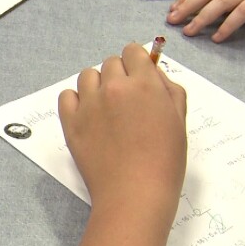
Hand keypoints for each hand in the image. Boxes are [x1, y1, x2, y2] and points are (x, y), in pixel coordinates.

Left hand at [59, 43, 186, 222]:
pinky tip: (88, 116)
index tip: (138, 78)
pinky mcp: (70, 123)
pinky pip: (66, 96)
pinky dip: (75, 101)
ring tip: (106, 108)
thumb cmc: (163, 162)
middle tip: (125, 101)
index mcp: (144, 83)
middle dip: (119, 76)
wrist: (134, 194)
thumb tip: (153, 72)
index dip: (137, 63)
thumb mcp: (178, 120)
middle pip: (110, 63)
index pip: (133, 51)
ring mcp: (89, 104)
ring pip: (87, 76)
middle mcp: (114, 87)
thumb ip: (168, 89)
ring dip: (96, 85)